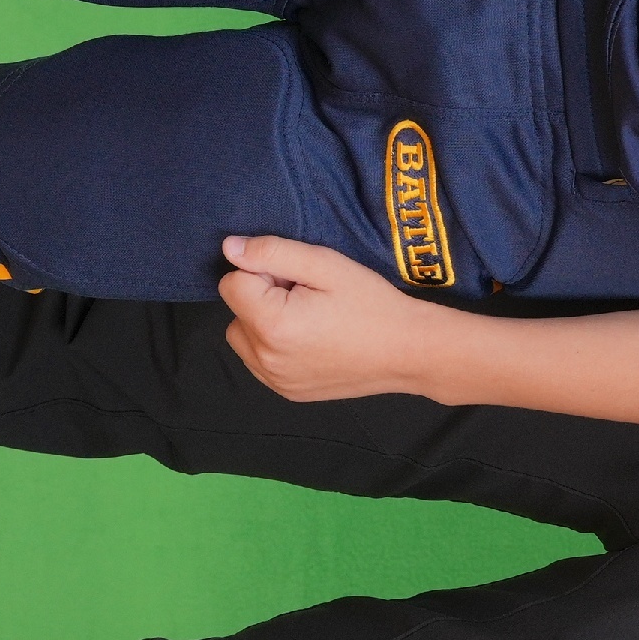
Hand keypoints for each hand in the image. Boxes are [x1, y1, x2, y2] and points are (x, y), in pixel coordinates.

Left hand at [217, 232, 457, 400]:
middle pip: (235, 310)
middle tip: (309, 299)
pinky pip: (259, 361)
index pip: (232, 282)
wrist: (409, 351)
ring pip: (243, 337)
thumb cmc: (373, 305)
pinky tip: (309, 341)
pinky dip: (274, 347)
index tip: (300, 280)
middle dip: (262, 298)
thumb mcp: (326, 265)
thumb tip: (229, 248)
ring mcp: (275, 380)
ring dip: (263, 323)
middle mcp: (266, 358)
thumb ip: (272, 252)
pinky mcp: (286, 391)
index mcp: (272, 325)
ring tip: (309, 320)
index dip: (264, 271)